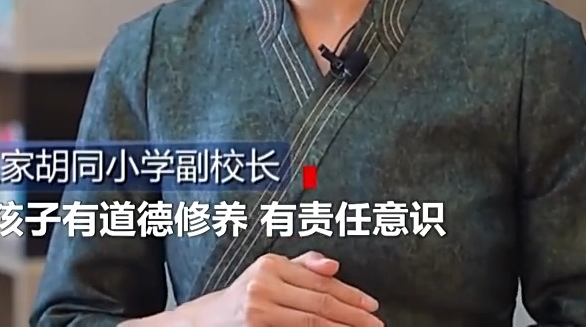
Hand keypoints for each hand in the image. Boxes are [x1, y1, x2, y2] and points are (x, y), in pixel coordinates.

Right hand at [192, 251, 382, 325]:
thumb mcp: (270, 272)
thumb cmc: (247, 295)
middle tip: (375, 324)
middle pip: (319, 302)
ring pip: (312, 322)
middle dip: (353, 315)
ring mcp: (259, 309)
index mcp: (270, 264)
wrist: (210, 320)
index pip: (320, 281)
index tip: (372, 306)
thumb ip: (303, 266)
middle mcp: (263, 284)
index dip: (350, 294)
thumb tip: (334, 266)